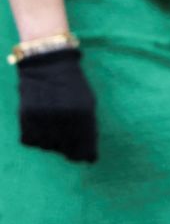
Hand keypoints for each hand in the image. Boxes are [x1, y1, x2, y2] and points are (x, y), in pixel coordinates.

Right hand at [17, 48, 97, 162]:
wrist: (47, 64)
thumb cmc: (72, 85)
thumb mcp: (87, 102)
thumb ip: (88, 128)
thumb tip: (88, 157)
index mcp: (83, 113)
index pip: (84, 146)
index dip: (87, 155)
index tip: (89, 159)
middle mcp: (63, 117)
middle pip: (66, 149)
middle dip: (69, 147)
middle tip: (68, 135)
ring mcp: (44, 118)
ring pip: (47, 146)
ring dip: (52, 141)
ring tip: (54, 123)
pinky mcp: (26, 117)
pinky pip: (31, 140)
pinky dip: (35, 136)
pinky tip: (41, 123)